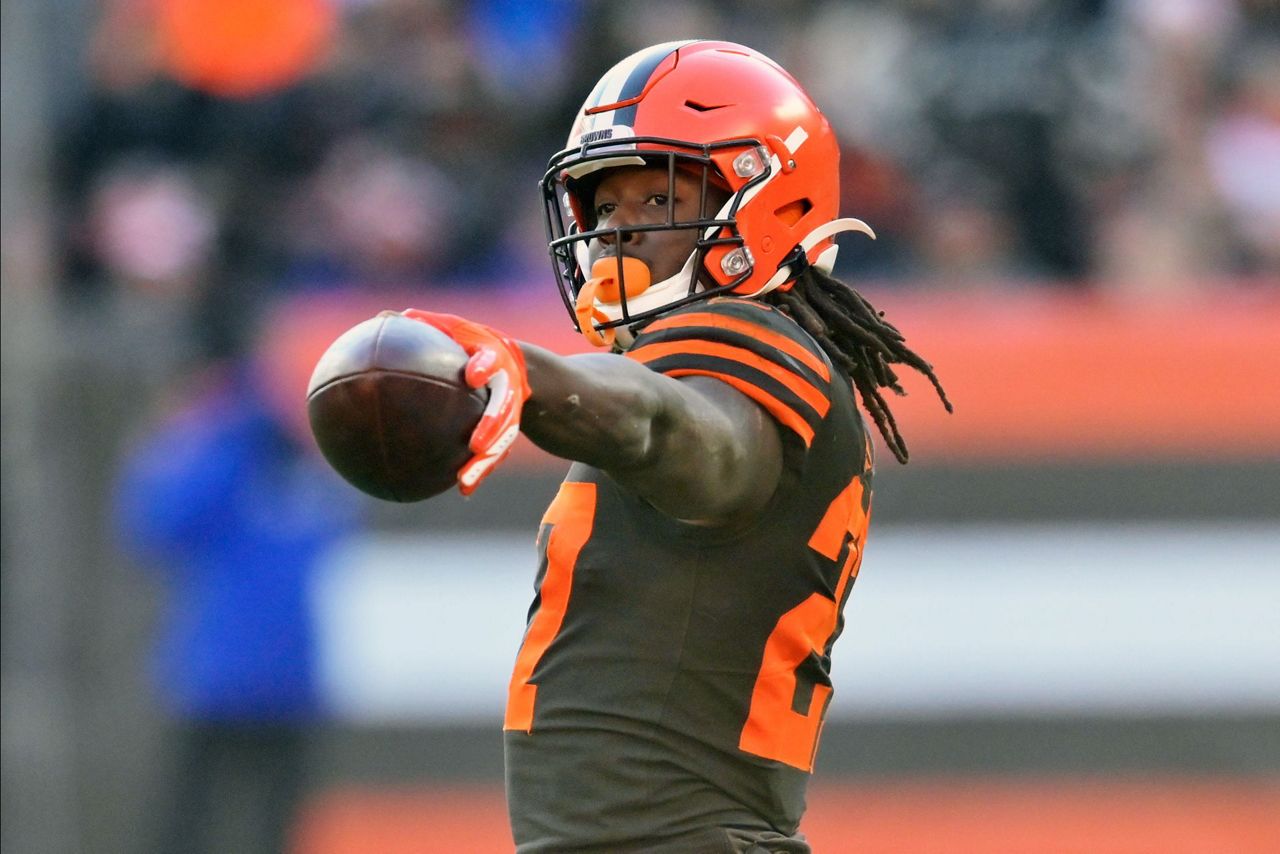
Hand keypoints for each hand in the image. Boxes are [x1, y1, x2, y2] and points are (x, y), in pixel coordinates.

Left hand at [400, 309, 530, 495]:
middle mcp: (508, 388)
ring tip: (465, 480)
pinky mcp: (509, 432)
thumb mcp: (458, 331)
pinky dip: (480, 472)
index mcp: (496, 359)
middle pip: (506, 410)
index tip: (472, 375)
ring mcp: (512, 414)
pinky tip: (463, 490)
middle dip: (493, 427)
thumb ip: (428, 326)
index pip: (492, 360)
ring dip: (486, 462)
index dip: (484, 366)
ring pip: (503, 441)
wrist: (524, 371)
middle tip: (477, 444)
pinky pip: (496, 455)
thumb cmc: (477, 347)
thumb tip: (382, 317)